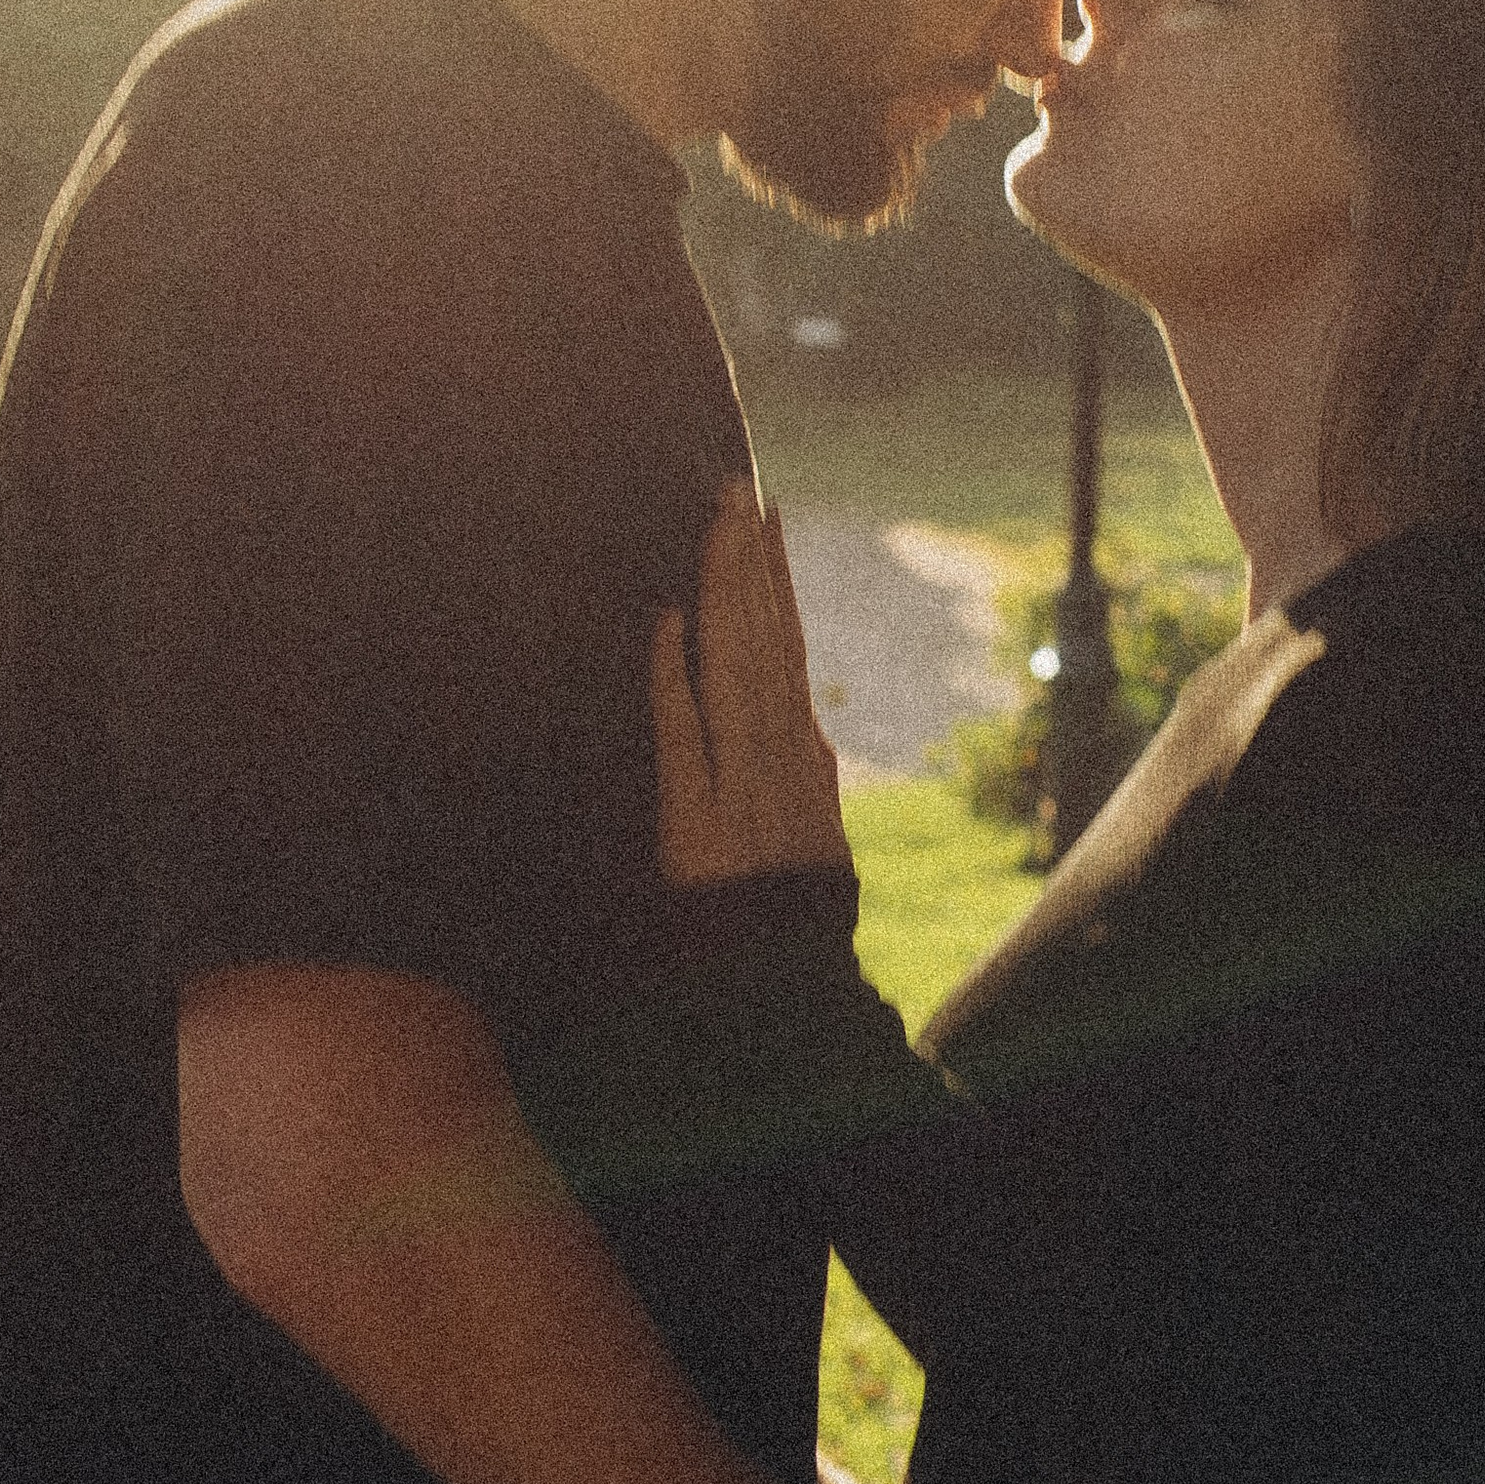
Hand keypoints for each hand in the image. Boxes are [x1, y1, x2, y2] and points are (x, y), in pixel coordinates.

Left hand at [653, 479, 852, 883]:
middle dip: (750, 563)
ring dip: (723, 593)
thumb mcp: (817, 844)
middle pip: (766, 643)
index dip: (777, 583)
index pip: (789, 650)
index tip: (766, 520)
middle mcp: (781, 760)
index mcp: (804, 759)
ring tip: (713, 527)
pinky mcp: (699, 824)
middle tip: (734, 488)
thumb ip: (811, 784)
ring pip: (734, 670)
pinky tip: (666, 622)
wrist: (782, 995)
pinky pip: (684, 737)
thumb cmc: (790, 922)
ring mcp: (745, 787)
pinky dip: (676, 677)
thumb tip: (816, 737)